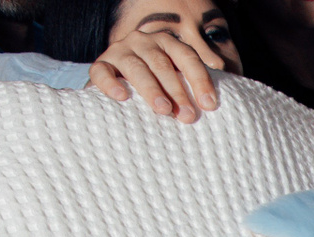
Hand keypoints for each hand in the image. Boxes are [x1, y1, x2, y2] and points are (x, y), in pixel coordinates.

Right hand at [91, 30, 220, 120]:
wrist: (119, 84)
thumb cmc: (158, 87)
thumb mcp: (176, 82)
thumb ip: (192, 86)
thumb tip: (213, 104)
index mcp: (167, 43)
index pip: (187, 57)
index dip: (200, 80)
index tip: (209, 105)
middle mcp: (143, 42)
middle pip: (162, 64)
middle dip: (177, 91)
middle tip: (187, 116)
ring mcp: (120, 51)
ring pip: (136, 68)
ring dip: (151, 89)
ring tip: (163, 109)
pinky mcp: (100, 64)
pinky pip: (102, 72)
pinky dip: (111, 83)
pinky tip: (122, 97)